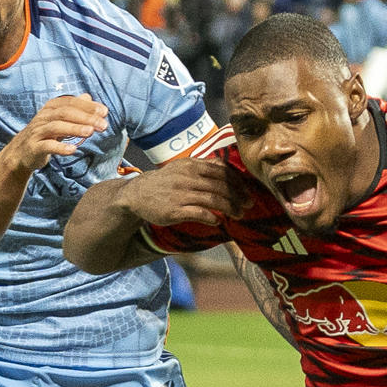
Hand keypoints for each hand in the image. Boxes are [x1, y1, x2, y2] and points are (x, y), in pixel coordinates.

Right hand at [4, 94, 108, 173]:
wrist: (21, 152)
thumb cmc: (44, 134)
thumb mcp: (58, 119)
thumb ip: (73, 109)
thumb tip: (88, 96)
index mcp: (50, 108)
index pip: (70, 102)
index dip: (88, 106)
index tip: (104, 112)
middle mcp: (43, 117)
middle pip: (65, 113)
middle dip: (85, 117)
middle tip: (103, 125)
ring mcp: (37, 132)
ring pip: (56, 127)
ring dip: (74, 129)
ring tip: (90, 132)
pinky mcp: (34, 147)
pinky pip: (47, 146)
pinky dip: (60, 147)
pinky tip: (72, 150)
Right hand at [118, 158, 240, 229]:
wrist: (137, 194)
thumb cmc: (165, 182)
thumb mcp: (182, 167)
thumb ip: (204, 167)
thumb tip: (227, 168)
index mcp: (191, 165)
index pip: (222, 171)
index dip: (238, 182)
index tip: (248, 191)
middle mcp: (187, 178)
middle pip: (221, 186)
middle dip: (238, 196)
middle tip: (249, 205)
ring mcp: (180, 194)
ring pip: (213, 199)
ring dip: (230, 208)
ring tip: (239, 214)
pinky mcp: (174, 211)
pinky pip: (198, 213)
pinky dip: (211, 217)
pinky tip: (218, 221)